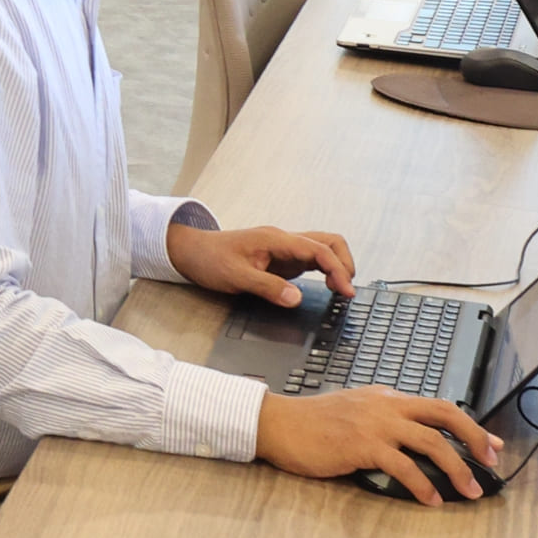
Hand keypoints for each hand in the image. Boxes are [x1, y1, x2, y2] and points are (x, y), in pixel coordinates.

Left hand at [167, 220, 352, 307]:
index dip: (337, 269)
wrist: (191, 251)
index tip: (346, 290)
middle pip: (329, 242)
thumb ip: (267, 287)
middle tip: (346, 291)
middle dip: (344, 264)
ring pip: (323, 249)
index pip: (318, 250)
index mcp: (275, 239)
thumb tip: (296, 298)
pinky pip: (312, 260)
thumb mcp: (235, 276)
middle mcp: (284, 240)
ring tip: (340, 290)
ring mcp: (285, 248)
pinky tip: (327, 286)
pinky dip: (326, 271)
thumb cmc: (209, 259)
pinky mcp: (282, 258)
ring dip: (337, 266)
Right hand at [256, 384, 499, 504]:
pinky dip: (423, 485)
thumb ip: (381, 418)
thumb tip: (409, 438)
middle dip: (475, 439)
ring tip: (470, 490)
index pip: (439, 406)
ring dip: (458, 469)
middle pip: (446, 415)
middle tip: (491, 462)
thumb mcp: (353, 410)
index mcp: (387, 397)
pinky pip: (405, 467)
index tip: (490, 443)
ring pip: (433, 442)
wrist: (277, 423)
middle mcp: (387, 406)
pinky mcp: (363, 446)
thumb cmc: (310, 422)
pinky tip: (430, 500)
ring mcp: (376, 424)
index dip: (470, 425)